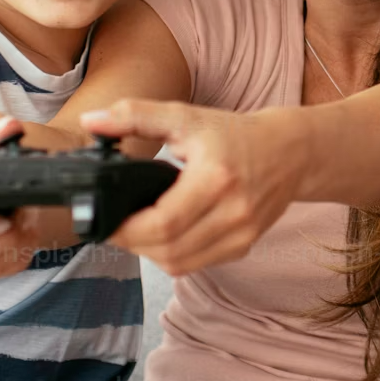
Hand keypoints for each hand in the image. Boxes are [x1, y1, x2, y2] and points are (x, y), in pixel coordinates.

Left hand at [81, 98, 307, 274]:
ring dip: (150, 252)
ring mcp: (242, 234)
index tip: (106, 219)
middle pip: (168, 250)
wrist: (289, 152)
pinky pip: (196, 264)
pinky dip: (173, 255)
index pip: (163, 223)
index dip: (127, 229)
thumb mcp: (185, 117)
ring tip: (137, 230)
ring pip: (180, 263)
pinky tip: (165, 235)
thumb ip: (135, 116)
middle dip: (133, 243)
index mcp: (216, 178)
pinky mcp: (244, 246)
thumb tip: (90, 121)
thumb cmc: (234, 134)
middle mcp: (234, 212)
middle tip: (114, 225)